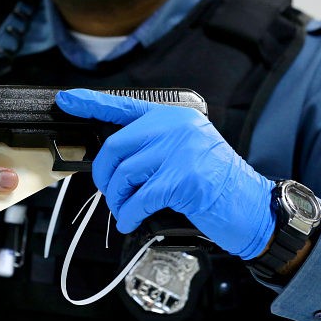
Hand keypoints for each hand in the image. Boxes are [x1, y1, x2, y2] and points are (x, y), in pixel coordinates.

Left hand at [55, 89, 274, 259]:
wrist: (253, 207)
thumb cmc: (216, 182)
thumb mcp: (187, 150)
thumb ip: (153, 145)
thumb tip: (112, 158)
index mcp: (174, 116)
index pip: (124, 106)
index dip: (91, 103)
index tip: (67, 100)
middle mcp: (176, 127)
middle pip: (115, 146)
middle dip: (104, 174)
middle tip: (110, 191)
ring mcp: (181, 151)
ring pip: (124, 174)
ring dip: (117, 198)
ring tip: (126, 208)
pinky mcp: (182, 179)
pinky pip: (138, 198)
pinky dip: (128, 214)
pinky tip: (131, 220)